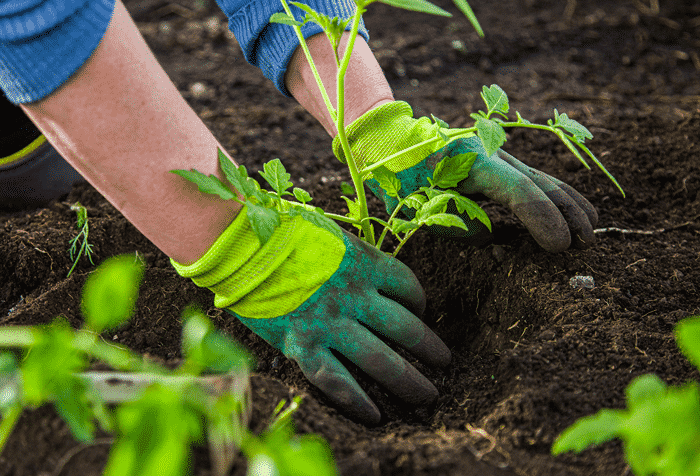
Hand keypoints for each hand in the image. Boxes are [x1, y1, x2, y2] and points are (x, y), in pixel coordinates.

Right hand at [172, 207, 449, 424]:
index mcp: (364, 262)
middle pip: (406, 328)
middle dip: (430, 348)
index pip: (408, 286)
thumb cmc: (281, 231)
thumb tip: (368, 270)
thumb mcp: (329, 234)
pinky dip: (359, 401)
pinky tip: (376, 416)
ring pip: (381, 359)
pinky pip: (338, 381)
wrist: (238, 243)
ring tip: (428, 395)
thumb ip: (352, 255)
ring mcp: (331, 323)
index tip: (420, 312)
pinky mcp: (303, 345)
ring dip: (410, 380)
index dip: (420, 302)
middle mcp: (355, 296)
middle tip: (445, 362)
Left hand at [334, 101, 597, 251]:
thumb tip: (492, 236)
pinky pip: (533, 178)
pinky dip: (556, 195)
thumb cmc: (400, 176)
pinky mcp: (498, 161)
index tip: (559, 246)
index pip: (518, 192)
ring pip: (542, 178)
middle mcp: (492, 153)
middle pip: (540, 183)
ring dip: (569, 204)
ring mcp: (498, 154)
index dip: (543, 219)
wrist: (392, 140)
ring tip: (591, 230)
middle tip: (584, 244)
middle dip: (566, 214)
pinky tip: (574, 210)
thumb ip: (456, 224)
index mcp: (471, 162)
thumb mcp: (418, 205)